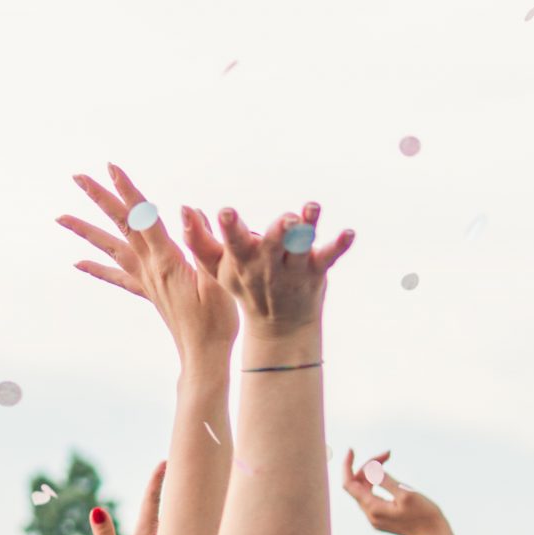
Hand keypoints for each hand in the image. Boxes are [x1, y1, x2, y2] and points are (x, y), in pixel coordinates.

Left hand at [58, 166, 237, 366]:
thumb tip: (189, 210)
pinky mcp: (148, 292)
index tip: (112, 169)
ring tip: (61, 217)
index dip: (129, 191)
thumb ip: (203, 244)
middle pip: (121, 226)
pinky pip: (118, 277)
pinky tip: (78, 262)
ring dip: (86, 230)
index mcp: (167, 261)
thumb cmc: (217, 321)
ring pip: (112, 248)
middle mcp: (150, 268)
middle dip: (100, 199)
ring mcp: (146, 280)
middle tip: (78, 177)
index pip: (144, 218)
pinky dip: (97, 268)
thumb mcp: (217, 279)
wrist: (203, 356)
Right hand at [197, 203, 353, 335]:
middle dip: (279, 231)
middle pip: (274, 245)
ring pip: (302, 246)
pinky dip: (340, 244)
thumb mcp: (217, 268)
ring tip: (312, 207)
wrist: (280, 327)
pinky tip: (349, 232)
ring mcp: (295, 268)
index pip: (234, 242)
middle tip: (286, 219)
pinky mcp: (316, 270)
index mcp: (243, 260)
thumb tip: (183, 208)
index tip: (227, 212)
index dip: (230, 228)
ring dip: (308, 227)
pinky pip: (329, 256)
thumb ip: (198, 240)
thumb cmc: (245, 287)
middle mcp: (270, 264)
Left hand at [338, 449, 450, 534]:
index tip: (352, 450)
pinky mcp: (383, 519)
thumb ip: (385, 480)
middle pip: (358, 485)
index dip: (347, 465)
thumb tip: (370, 468)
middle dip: (368, 466)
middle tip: (387, 454)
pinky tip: (390, 477)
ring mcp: (376, 518)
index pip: (348, 484)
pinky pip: (373, 497)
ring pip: (365, 490)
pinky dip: (377, 483)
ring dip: (373, 473)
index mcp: (373, 508)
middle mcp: (370, 515)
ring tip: (387, 459)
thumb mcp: (406, 494)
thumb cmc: (424, 515)